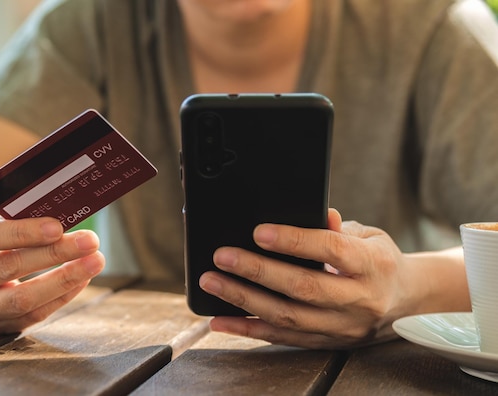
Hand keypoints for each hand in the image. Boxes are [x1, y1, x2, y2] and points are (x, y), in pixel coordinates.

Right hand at [0, 216, 103, 333]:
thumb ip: (14, 219)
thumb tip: (65, 215)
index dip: (22, 232)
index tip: (57, 226)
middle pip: (8, 268)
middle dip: (54, 254)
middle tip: (90, 240)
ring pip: (22, 299)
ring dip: (65, 279)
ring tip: (95, 261)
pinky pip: (32, 315)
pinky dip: (62, 295)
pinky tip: (82, 278)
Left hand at [199, 209, 413, 348]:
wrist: (406, 303)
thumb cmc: (379, 262)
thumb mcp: (370, 236)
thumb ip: (338, 227)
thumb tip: (316, 213)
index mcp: (372, 265)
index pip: (331, 250)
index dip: (294, 241)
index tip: (259, 232)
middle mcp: (359, 300)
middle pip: (303, 287)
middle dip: (258, 270)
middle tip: (223, 256)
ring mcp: (342, 326)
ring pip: (288, 316)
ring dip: (245, 300)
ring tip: (213, 282)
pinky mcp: (327, 342)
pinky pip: (283, 338)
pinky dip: (249, 329)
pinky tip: (222, 320)